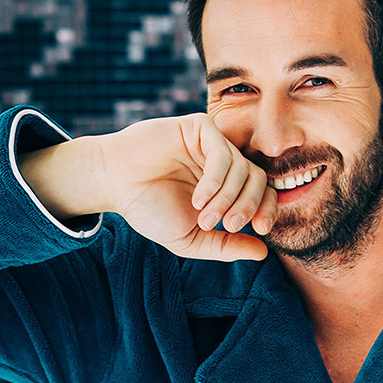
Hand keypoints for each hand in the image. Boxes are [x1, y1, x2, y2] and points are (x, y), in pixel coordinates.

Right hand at [101, 114, 277, 261]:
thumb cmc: (148, 210)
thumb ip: (225, 246)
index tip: (261, 230)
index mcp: (225, 187)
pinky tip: (197, 198)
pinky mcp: (198, 128)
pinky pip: (222, 152)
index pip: (262, 192)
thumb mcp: (191, 239)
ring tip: (204, 217)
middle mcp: (222, 164)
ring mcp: (211, 144)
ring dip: (227, 198)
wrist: (114, 184)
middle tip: (229, 225)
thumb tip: (263, 253)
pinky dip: (215, 181)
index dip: (267, 209)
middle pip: (258, 179)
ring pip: (242, 168)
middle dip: (248, 206)